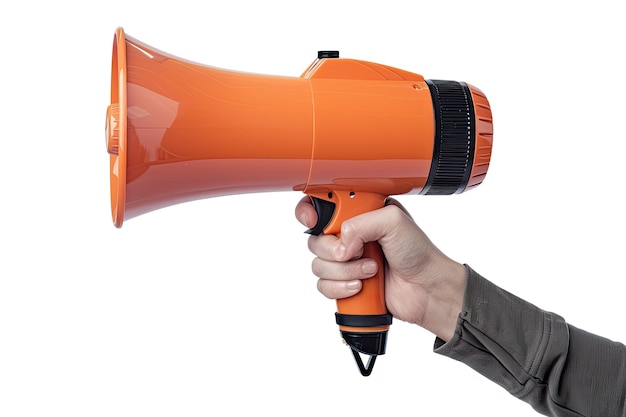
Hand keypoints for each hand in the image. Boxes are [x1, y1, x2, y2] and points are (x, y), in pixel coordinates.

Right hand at [295, 196, 466, 340]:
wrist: (428, 289)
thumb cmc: (419, 252)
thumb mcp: (394, 221)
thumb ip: (360, 222)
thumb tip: (340, 243)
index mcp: (359, 211)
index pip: (322, 204)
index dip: (310, 211)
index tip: (313, 220)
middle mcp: (349, 234)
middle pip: (315, 239)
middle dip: (334, 250)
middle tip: (358, 251)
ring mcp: (346, 260)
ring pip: (318, 265)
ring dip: (345, 271)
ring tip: (371, 270)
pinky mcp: (344, 282)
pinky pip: (323, 286)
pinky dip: (341, 288)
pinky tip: (361, 285)